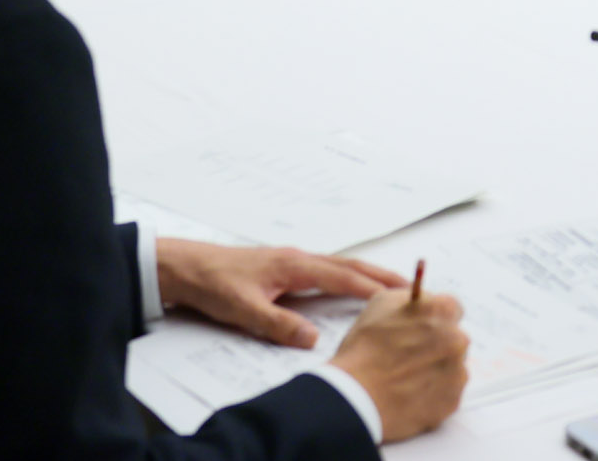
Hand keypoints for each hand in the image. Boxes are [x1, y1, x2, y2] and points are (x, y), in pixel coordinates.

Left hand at [155, 239, 403, 347]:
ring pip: (338, 265)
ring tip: (390, 285)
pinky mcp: (283, 267)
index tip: (400, 297)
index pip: (342, 277)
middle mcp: (297, 259)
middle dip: (380, 275)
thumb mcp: (243, 309)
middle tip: (411, 285)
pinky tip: (348, 285)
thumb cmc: (212, 283)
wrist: (185, 266)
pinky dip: (346, 275)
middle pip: (348, 265)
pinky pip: (325, 269)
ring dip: (365, 274)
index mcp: (293, 266)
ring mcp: (291, 261)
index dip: (372, 288)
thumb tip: (312, 338)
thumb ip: (278, 324)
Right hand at [327, 284, 469, 442]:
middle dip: (438, 343)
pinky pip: (448, 392)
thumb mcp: (382, 302)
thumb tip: (422, 301)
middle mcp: (457, 340)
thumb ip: (412, 298)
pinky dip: (434, 392)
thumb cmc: (366, 348)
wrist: (359, 397)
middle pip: (454, 337)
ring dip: (437, 367)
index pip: (452, 307)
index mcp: (441, 311)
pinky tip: (411, 392)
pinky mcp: (453, 401)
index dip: (434, 316)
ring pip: (452, 366)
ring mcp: (458, 372)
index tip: (423, 325)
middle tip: (410, 353)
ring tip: (407, 376)